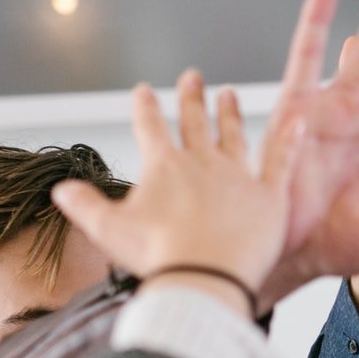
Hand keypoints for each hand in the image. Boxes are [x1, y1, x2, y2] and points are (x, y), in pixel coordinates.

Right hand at [53, 71, 303, 315]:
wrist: (204, 280)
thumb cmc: (158, 259)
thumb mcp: (110, 232)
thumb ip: (86, 207)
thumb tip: (61, 191)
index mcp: (165, 167)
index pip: (150, 127)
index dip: (145, 107)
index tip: (144, 90)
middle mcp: (202, 162)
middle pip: (194, 122)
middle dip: (191, 97)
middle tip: (192, 77)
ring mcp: (238, 176)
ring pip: (234, 135)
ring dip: (230, 113)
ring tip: (229, 94)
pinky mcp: (268, 196)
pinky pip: (281, 160)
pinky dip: (289, 139)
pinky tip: (297, 120)